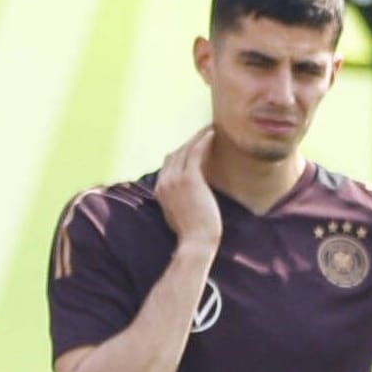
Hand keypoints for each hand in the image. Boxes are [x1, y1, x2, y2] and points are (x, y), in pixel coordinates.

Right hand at [156, 126, 221, 248]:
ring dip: (197, 136)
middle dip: (189, 142)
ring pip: (185, 149)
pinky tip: (212, 133)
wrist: (197, 242)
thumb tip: (180, 199)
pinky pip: (195, 152)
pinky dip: (202, 140)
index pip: (168, 163)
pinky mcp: (190, 178)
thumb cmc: (192, 234)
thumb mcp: (178, 216)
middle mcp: (164, 181)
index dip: (181, 153)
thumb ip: (175, 202)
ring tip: (209, 128)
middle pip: (175, 153)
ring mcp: (175, 179)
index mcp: (160, 190)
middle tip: (203, 132)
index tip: (193, 146)